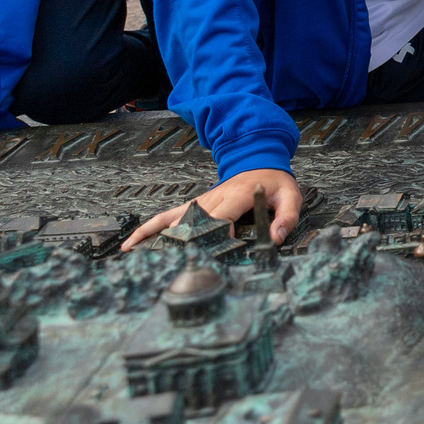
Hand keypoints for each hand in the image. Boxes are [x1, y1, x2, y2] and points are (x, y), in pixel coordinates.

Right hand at [122, 169, 300, 250]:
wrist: (259, 160)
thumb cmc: (273, 182)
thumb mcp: (291, 196)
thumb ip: (287, 217)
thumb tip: (275, 238)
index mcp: (239, 194)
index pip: (223, 216)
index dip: (216, 235)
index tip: (212, 254)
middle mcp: (215, 197)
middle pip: (193, 222)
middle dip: (182, 243)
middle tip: (170, 264)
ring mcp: (201, 201)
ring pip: (174, 219)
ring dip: (154, 234)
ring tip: (132, 252)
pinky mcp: (194, 205)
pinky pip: (168, 216)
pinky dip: (149, 228)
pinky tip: (132, 242)